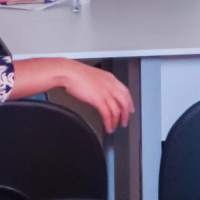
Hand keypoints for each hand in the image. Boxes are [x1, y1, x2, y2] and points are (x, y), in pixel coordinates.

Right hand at [11, 59, 135, 131]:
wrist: (69, 72)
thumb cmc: (76, 73)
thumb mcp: (94, 76)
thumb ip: (100, 84)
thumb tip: (100, 92)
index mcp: (110, 79)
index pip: (126, 92)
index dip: (129, 102)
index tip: (130, 108)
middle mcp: (111, 85)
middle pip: (125, 102)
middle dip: (126, 114)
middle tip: (125, 121)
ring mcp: (105, 92)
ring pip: (117, 110)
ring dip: (117, 121)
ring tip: (115, 127)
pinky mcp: (98, 99)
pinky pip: (107, 114)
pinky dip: (109, 122)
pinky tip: (107, 127)